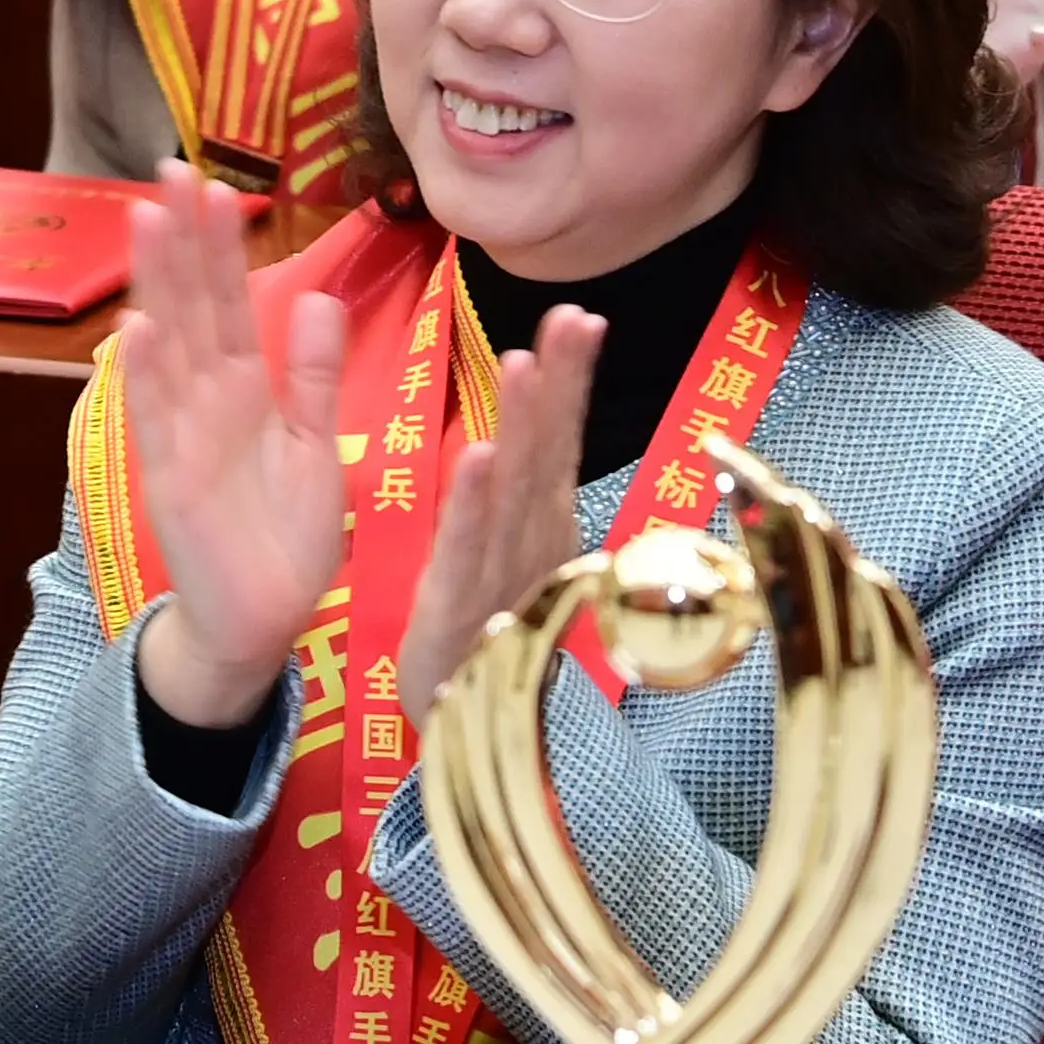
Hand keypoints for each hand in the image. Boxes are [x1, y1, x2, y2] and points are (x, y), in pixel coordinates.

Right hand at [117, 170, 357, 734]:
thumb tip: (317, 297)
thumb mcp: (314, 444)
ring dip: (156, 284)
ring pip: (169, 346)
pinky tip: (137, 328)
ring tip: (148, 218)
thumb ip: (315, 375)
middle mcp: (206, 403)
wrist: (262, 623)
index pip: (230, 302)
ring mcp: (182, 438)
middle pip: (193, 306)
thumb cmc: (285, 538)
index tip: (218, 184)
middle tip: (172, 169)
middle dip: (183, 240)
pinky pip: (156, 422)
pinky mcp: (171, 483)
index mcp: (245, 391)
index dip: (223, 247)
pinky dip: (146, 377)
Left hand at [393, 305, 601, 720]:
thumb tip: (543, 427)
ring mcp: (505, 576)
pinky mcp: (461, 607)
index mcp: (546, 526)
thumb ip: (527, 492)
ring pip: (515, 490)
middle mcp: (536, 543)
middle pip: (550, 452)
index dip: (572, 380)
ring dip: (522, 424)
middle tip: (572, 318)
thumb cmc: (493, 630)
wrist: (469, 727)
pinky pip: (468, 548)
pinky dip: (475, 502)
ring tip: (524, 361)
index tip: (582, 316)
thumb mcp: (514, 553)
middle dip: (561, 382)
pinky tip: (480, 454)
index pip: (561, 441)